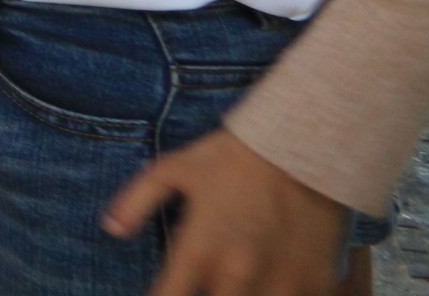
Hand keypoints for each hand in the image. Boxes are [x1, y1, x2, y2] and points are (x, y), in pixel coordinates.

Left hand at [103, 127, 347, 295]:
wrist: (305, 146)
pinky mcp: (317, 286)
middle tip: (200, 285)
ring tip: (235, 285)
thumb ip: (136, 201)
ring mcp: (282, 286)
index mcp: (199, 253)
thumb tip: (111, 229)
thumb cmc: (232, 157)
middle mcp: (238, 277)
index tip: (164, 293)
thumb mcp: (173, 170)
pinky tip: (270, 285)